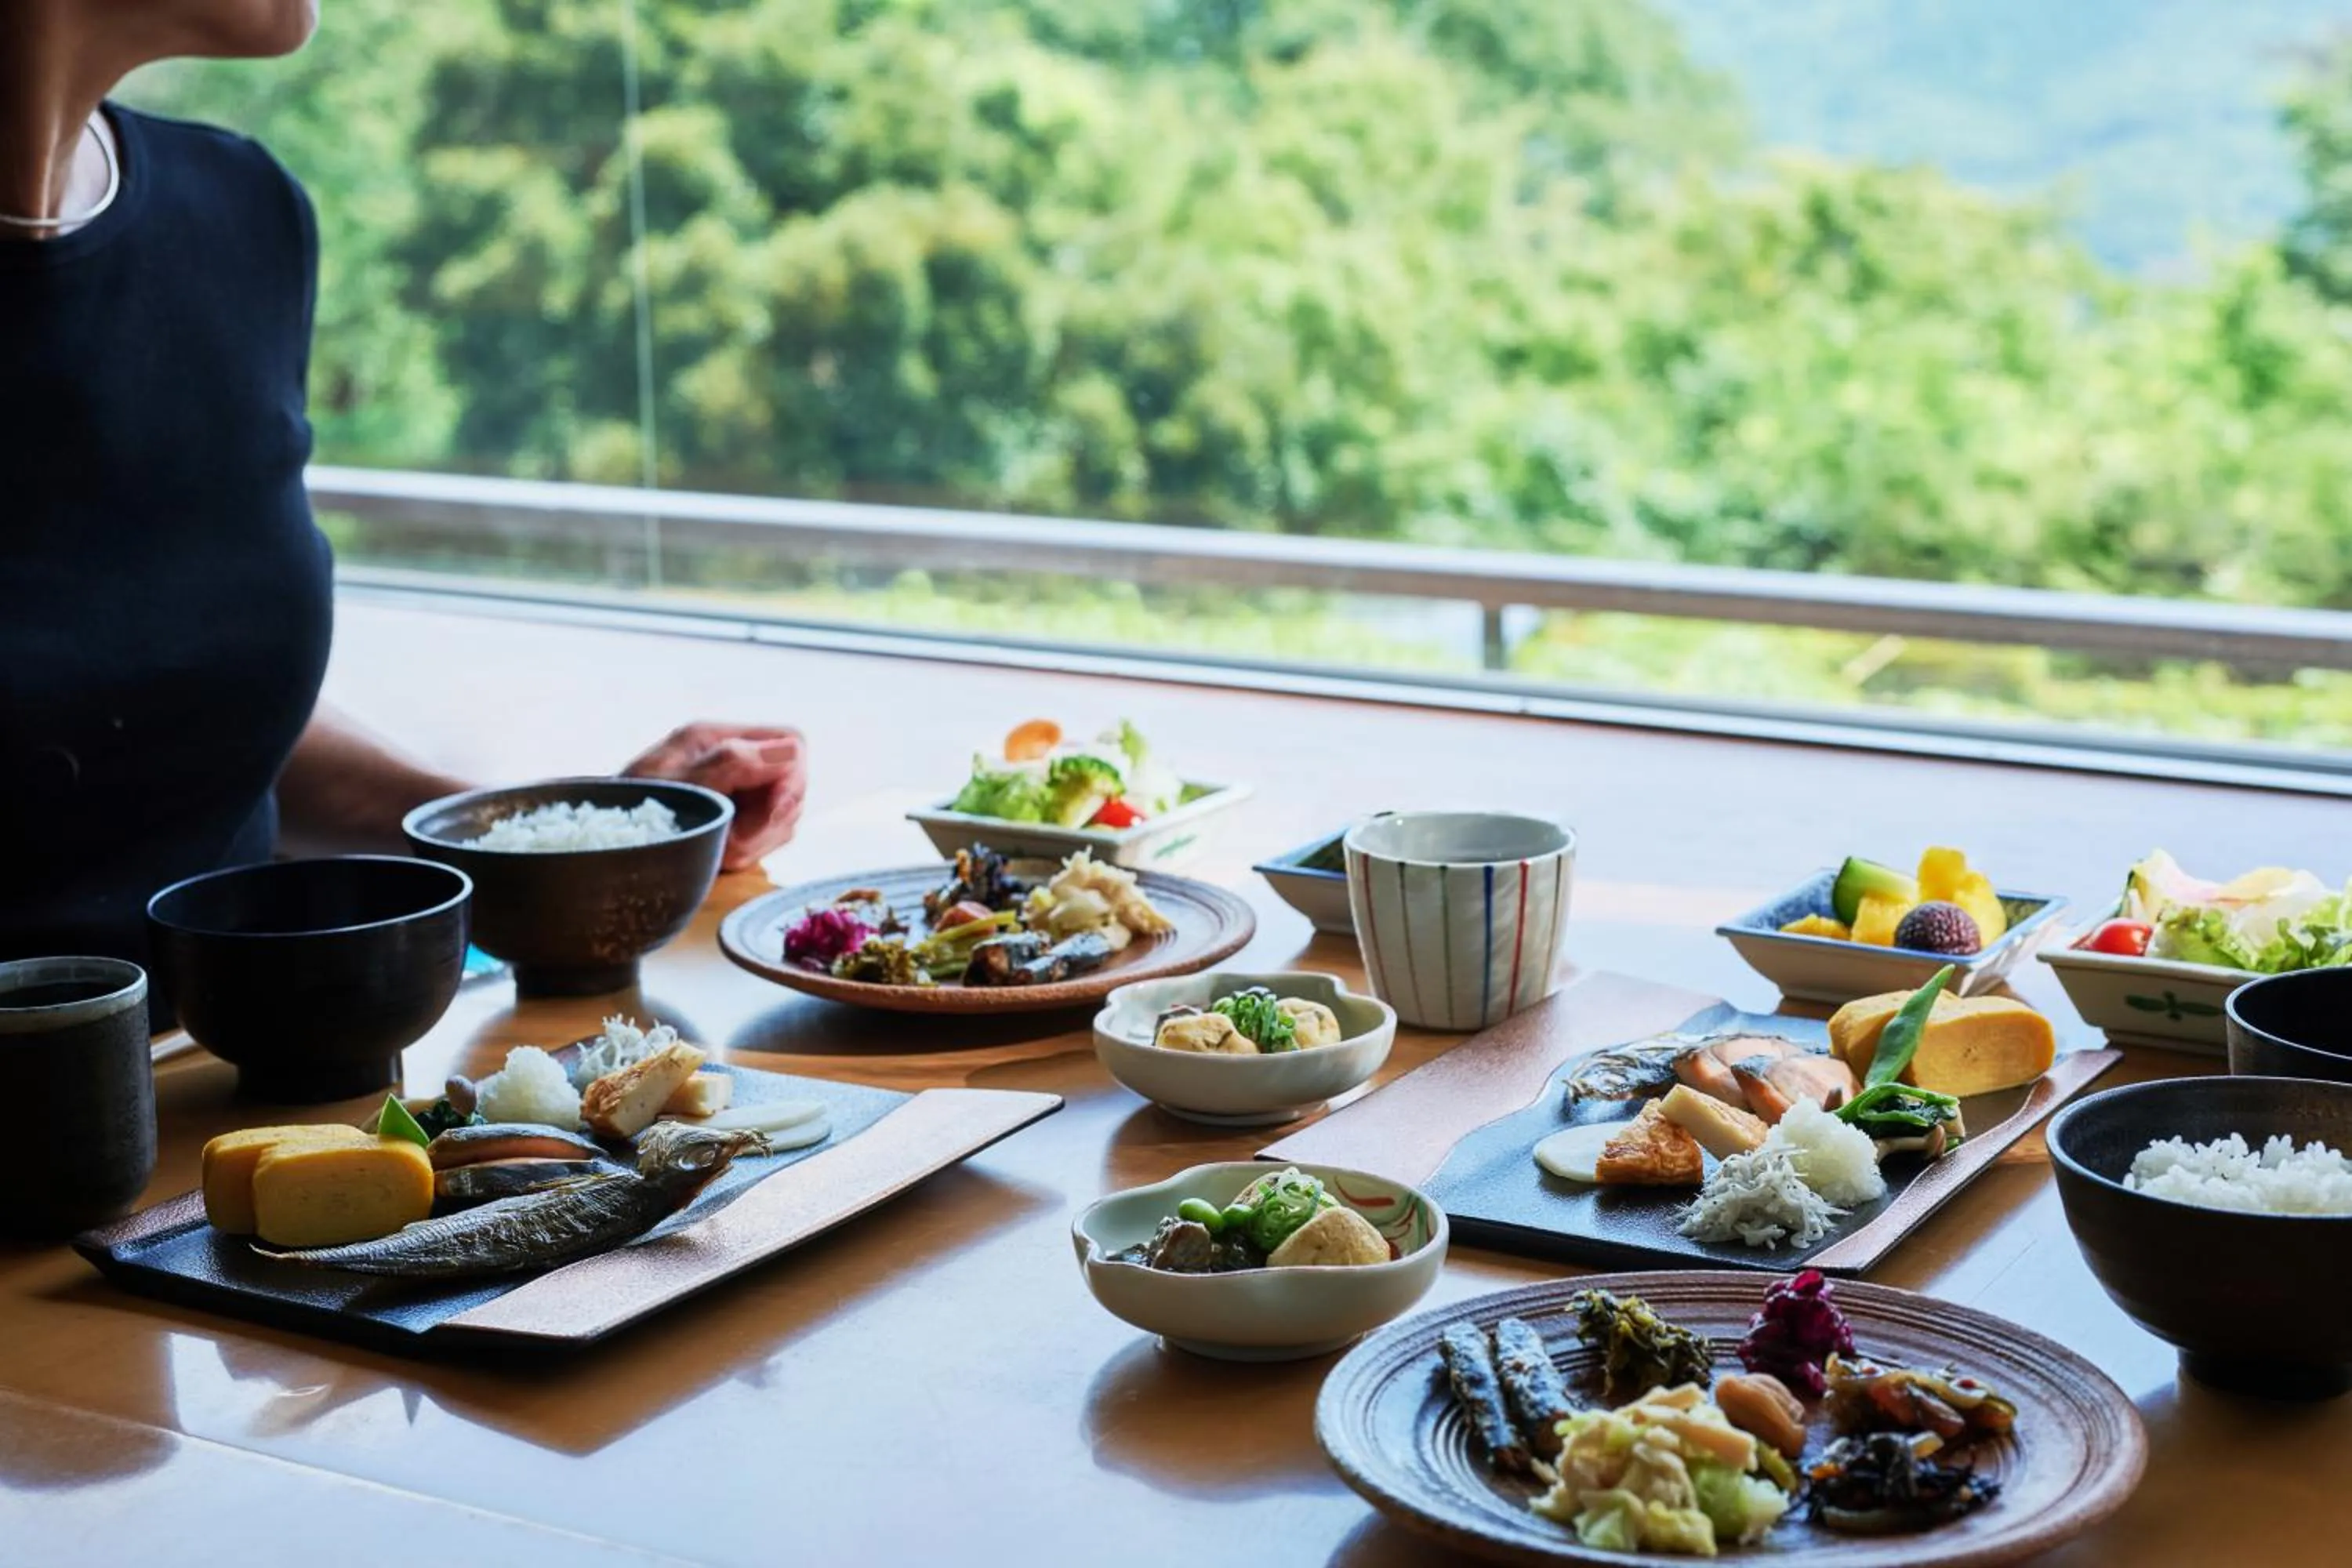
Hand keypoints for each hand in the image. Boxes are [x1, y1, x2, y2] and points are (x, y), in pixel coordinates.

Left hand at [622, 722, 807, 871]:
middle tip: (738, 841)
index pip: (790, 742)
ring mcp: (734, 792)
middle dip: (772, 817)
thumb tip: (791, 751)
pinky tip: (723, 855)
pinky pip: (768, 835)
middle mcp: (729, 760)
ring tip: (722, 850)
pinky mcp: (734, 821)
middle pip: (793, 781)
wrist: (602, 848)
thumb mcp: (680, 785)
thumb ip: (732, 763)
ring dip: (760, 839)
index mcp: (714, 738)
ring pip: (784, 813)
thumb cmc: (632, 812)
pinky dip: (751, 850)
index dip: (793, 776)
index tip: (774, 809)